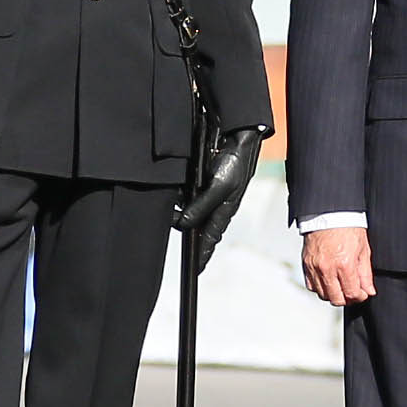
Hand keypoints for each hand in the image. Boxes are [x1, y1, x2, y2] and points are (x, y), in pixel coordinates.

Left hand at [174, 126, 266, 268]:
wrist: (238, 135)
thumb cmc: (235, 162)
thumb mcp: (219, 187)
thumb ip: (201, 206)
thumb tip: (184, 224)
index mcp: (224, 211)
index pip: (211, 239)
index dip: (203, 255)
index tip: (196, 271)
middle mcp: (216, 205)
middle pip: (200, 228)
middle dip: (189, 238)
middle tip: (180, 248)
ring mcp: (209, 193)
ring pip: (192, 212)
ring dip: (180, 215)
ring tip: (169, 217)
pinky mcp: (203, 181)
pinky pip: (188, 195)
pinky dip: (179, 198)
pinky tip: (171, 197)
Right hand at [301, 224, 376, 307]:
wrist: (330, 213)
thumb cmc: (348, 227)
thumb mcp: (363, 249)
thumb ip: (365, 273)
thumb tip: (368, 291)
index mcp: (344, 264)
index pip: (351, 293)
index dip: (359, 297)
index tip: (362, 294)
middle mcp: (327, 268)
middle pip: (336, 299)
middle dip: (347, 299)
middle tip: (353, 292)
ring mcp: (314, 267)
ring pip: (322, 294)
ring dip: (333, 294)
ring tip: (341, 286)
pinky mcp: (306, 264)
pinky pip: (311, 285)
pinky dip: (320, 287)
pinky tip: (328, 281)